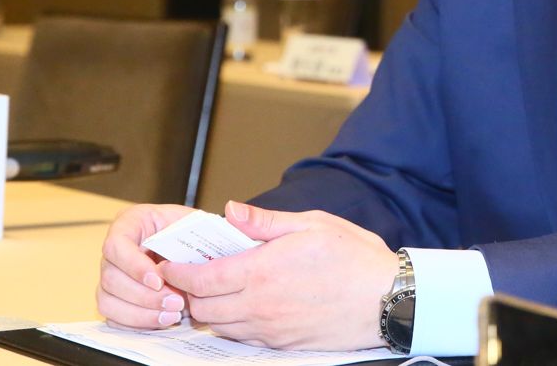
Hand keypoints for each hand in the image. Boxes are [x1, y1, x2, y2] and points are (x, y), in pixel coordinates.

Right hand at [97, 203, 198, 329]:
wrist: (192, 250)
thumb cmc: (192, 233)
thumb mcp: (199, 221)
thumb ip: (210, 220)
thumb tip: (232, 211)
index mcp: (130, 223)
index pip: (116, 245)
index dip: (134, 266)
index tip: (159, 280)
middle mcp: (115, 251)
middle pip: (111, 278)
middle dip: (144, 296)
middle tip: (175, 303)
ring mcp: (111, 275)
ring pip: (108, 301)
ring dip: (141, 313)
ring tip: (172, 315)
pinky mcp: (114, 298)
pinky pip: (114, 317)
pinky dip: (138, 323)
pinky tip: (163, 320)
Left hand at [160, 201, 397, 350]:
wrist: (387, 300)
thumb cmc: (355, 258)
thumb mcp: (312, 224)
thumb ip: (265, 221)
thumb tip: (230, 211)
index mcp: (262, 271)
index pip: (200, 279)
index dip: (177, 273)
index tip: (169, 264)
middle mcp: (260, 306)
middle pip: (202, 308)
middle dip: (188, 293)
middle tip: (190, 276)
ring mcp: (270, 329)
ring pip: (219, 327)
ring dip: (210, 310)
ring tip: (217, 290)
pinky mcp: (282, 345)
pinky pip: (243, 338)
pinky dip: (233, 324)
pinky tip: (244, 305)